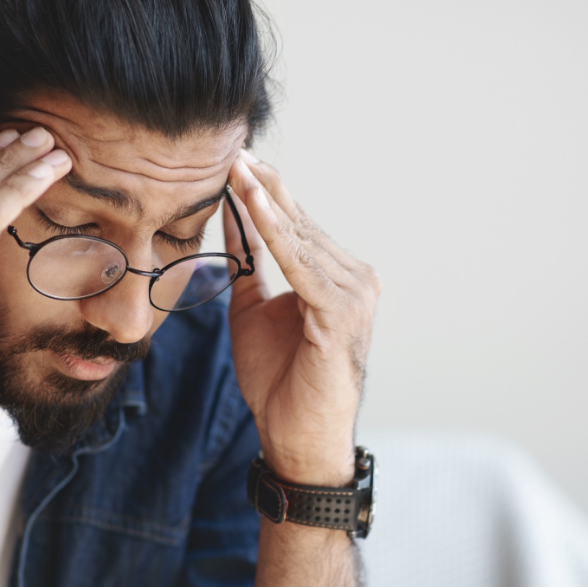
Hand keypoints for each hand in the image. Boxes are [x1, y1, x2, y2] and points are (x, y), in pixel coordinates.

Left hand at [225, 151, 380, 485]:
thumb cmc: (280, 382)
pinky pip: (299, 263)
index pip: (297, 225)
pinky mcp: (341, 312)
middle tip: (233, 148)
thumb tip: (232, 216)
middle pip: (301, 223)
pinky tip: (250, 203)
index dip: (265, 193)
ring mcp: (354, 294)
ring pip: (300, 237)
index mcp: (337, 278)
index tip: (235, 160)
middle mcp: (355, 279)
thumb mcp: (252, 310)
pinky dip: (274, 232)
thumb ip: (248, 263)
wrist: (296, 438)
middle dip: (264, 186)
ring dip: (266, 201)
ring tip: (237, 167)